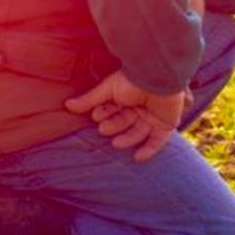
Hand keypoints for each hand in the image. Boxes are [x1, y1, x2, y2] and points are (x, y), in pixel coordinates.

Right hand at [63, 70, 185, 161]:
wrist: (158, 77)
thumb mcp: (107, 89)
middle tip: (104, 128)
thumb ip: (89, 100)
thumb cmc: (132, 79)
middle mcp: (140, 106)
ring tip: (116, 142)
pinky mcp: (166, 122)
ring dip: (127, 139)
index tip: (96, 115)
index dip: (104, 114)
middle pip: (124, 122)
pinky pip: (158, 140)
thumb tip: (67, 105)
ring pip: (138, 132)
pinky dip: (149, 150)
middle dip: (113, 126)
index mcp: (127, 95)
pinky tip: (138, 157)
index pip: (113, 110)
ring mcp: (153, 115)